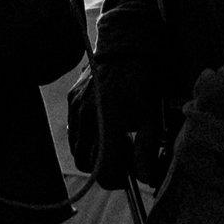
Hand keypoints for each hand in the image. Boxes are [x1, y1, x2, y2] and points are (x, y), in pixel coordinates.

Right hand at [67, 60, 163, 190]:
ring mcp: (75, 107)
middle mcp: (85, 114)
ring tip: (117, 139)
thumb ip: (147, 148)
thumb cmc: (144, 79)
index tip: (130, 175)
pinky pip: (74, 132)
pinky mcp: (71, 101)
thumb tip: (146, 179)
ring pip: (77, 150)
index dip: (117, 180)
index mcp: (108, 117)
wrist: (128, 43)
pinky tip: (106, 127)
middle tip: (126, 155)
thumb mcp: (153, 113)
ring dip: (95, 155)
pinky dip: (88, 139)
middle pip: (87, 164)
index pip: (103, 168)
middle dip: (106, 168)